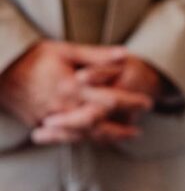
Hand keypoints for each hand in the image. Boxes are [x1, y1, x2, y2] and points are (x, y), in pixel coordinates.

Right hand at [32, 54, 160, 145]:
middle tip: (138, 132)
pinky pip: (66, 138)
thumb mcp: (65, 50)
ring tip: (121, 137)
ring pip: (84, 136)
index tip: (147, 103)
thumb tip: (125, 56)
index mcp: (73, 89)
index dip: (132, 102)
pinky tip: (91, 139)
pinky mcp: (39, 126)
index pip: (111, 99)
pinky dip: (82, 140)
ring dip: (105, 138)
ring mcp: (51, 120)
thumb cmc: (31, 56)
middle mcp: (64, 108)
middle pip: (100, 126)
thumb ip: (96, 56)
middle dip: (121, 130)